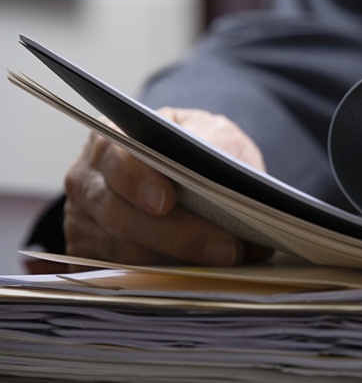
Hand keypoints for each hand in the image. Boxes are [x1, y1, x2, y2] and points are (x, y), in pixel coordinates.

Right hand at [63, 107, 272, 266]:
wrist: (181, 173)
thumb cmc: (192, 151)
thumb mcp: (207, 131)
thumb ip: (214, 142)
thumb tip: (227, 169)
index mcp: (113, 139)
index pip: (117, 159)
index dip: (138, 181)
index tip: (166, 201)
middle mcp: (89, 181)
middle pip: (120, 215)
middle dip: (177, 236)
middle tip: (225, 249)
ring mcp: (84, 223)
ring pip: (123, 253)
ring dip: (178, 263)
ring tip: (228, 263)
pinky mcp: (91, 258)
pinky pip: (121, 277)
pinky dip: (163, 280)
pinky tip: (202, 276)